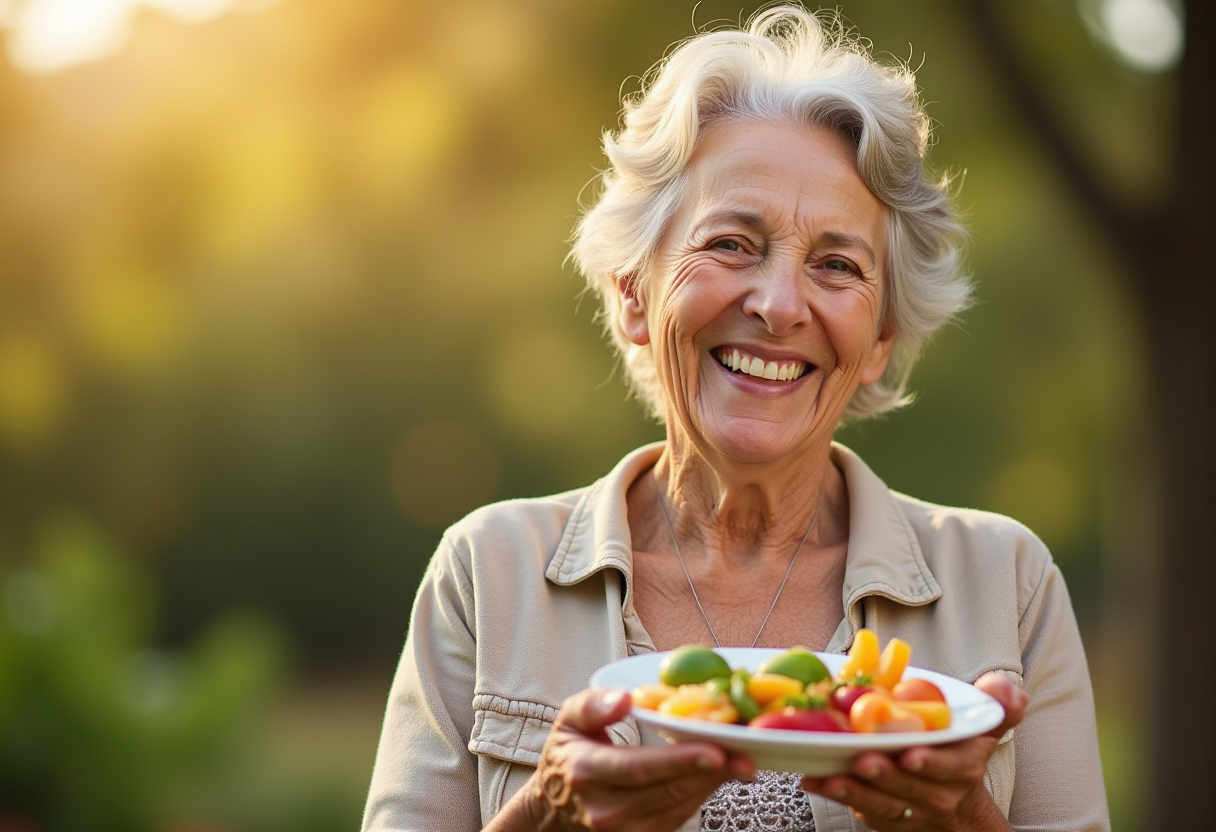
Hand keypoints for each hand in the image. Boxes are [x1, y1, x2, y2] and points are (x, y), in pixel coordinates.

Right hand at [516, 687, 753, 831]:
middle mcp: (605, 809)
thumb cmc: (567, 756)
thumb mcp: (568, 720)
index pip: (639, 768)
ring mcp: (623, 831)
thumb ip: (594, 705)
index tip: (714, 750)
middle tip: (746, 755)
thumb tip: (626, 698)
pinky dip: (700, 794)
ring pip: (679, 806)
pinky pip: (679, 816)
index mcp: (586, 771)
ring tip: (741, 760)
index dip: (679, 761)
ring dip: (712, 784)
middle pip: (668, 789)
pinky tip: (718, 774)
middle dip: (711, 772)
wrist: (553, 810)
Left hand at [801, 672, 1027, 830]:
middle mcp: (939, 792)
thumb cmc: (960, 752)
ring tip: (829, 776)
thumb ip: (997, 705)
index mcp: (962, 765)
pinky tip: (816, 780)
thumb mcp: (984, 728)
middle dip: (884, 774)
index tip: (910, 754)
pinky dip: (838, 796)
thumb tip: (1003, 686)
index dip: (931, 762)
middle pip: (909, 785)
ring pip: (882, 803)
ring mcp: (910, 809)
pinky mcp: (885, 818)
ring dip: (853, 790)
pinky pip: (861, 809)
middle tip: (861, 759)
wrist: (957, 809)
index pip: (950, 766)